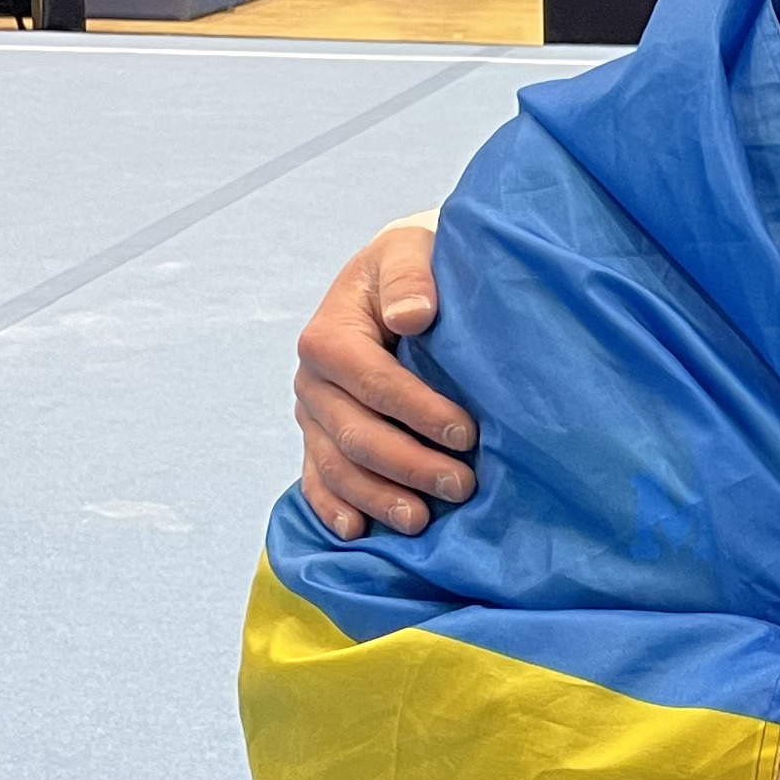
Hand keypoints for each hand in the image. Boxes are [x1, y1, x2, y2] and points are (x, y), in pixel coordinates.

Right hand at [294, 225, 470, 538]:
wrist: (404, 278)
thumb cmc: (416, 263)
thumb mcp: (412, 248)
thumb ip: (409, 276)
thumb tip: (412, 316)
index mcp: (329, 334)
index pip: (371, 381)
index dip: (417, 410)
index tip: (467, 433)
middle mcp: (312, 379)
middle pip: (355, 433)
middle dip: (408, 465)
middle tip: (462, 486)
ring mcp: (314, 414)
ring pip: (337, 467)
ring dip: (378, 497)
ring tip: (421, 521)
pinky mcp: (321, 439)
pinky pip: (318, 480)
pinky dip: (334, 508)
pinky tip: (358, 531)